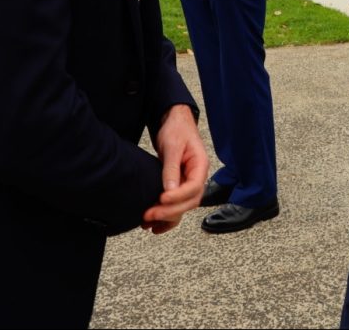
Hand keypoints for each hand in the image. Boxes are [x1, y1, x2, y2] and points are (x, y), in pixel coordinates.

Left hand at [142, 104, 207, 233]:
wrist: (174, 122)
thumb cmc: (177, 130)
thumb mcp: (173, 146)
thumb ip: (171, 168)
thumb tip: (169, 191)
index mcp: (200, 166)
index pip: (194, 187)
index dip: (178, 196)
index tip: (162, 198)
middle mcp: (197, 177)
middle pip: (189, 202)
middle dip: (169, 211)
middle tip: (149, 214)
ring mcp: (188, 183)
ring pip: (182, 207)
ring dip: (166, 218)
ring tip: (147, 223)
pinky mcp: (178, 186)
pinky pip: (176, 205)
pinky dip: (165, 217)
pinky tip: (153, 225)